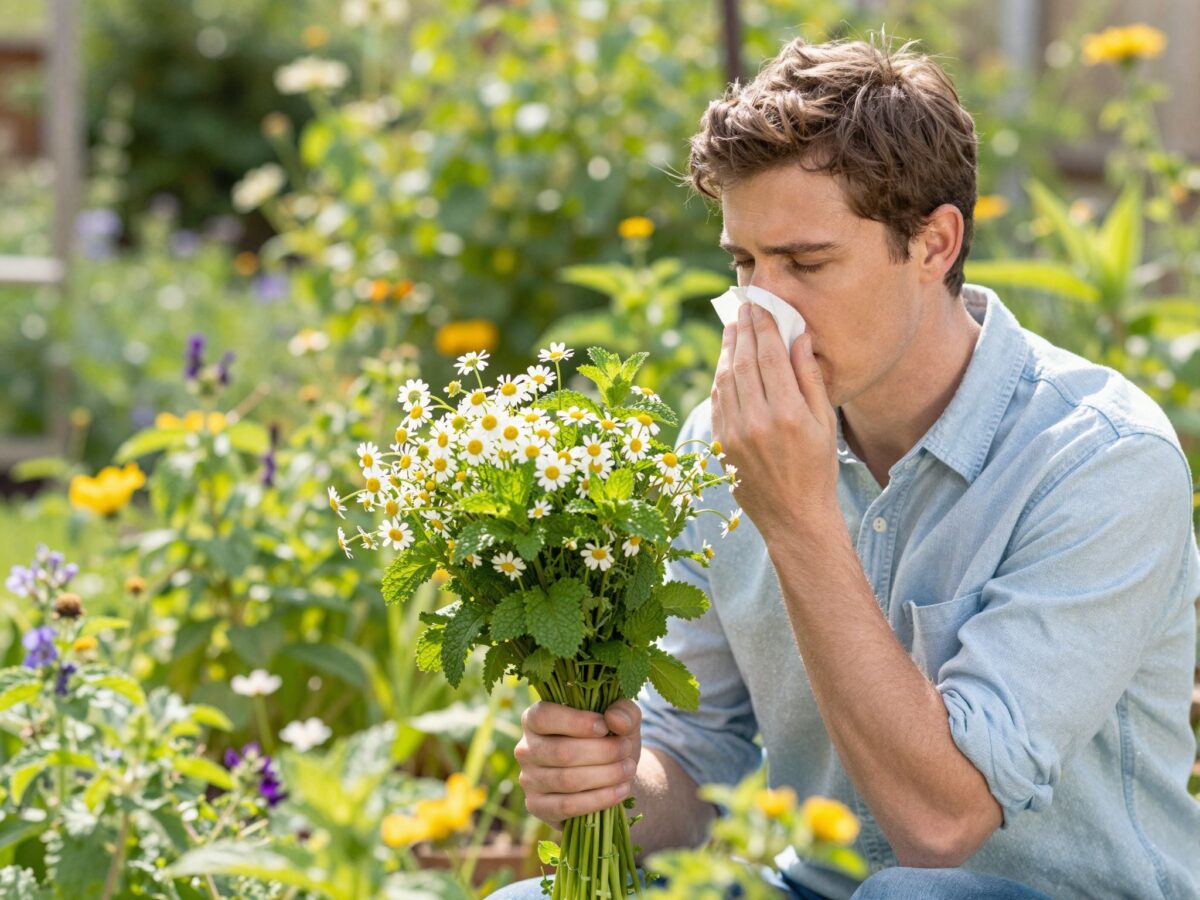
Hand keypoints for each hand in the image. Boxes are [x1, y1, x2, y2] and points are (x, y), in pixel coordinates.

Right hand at [514, 698, 641, 829]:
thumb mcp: (621, 717)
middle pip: (561, 752)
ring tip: (629, 769)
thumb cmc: (609, 737)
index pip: (544, 717)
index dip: (575, 721)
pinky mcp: (537, 806)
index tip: (604, 727)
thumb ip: (623, 711)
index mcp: (534, 718)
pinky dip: (599, 799)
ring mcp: (528, 779)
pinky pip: (567, 806)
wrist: (607, 773)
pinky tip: (621, 791)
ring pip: (567, 780)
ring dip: (605, 775)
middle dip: (601, 751)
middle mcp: (525, 748)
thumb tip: (614, 719)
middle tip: (626, 749)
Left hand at [711, 302, 838, 537]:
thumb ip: (810, 379)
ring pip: (725, 378)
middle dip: (743, 329)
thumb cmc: (817, 468)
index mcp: (788, 414)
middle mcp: (757, 421)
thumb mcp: (825, 423)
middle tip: (743, 306)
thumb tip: (799, 337)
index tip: (761, 305)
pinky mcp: (720, 444)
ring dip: (727, 349)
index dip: (764, 326)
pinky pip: (716, 400)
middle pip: (744, 361)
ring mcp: (734, 433)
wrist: (793, 517)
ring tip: (733, 327)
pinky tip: (725, 361)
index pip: (770, 356)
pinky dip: (720, 376)